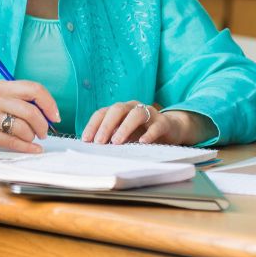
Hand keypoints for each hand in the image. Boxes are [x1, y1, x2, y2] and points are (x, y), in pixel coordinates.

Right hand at [0, 81, 60, 153]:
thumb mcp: (1, 95)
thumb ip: (22, 99)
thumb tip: (49, 113)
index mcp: (3, 86)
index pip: (34, 89)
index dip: (49, 104)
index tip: (55, 116)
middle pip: (30, 111)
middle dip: (43, 125)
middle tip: (44, 132)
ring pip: (22, 128)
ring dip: (32, 136)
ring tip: (31, 137)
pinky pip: (11, 141)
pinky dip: (26, 147)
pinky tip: (33, 148)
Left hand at [81, 102, 211, 144]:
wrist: (169, 129)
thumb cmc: (141, 132)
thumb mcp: (124, 135)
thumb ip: (111, 138)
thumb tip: (93, 149)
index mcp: (120, 110)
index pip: (103, 112)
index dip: (93, 125)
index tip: (86, 139)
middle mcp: (133, 107)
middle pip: (117, 109)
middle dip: (106, 125)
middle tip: (99, 142)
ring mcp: (149, 113)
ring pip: (136, 114)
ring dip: (125, 127)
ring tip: (117, 142)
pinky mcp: (163, 122)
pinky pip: (156, 126)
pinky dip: (149, 134)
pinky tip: (142, 143)